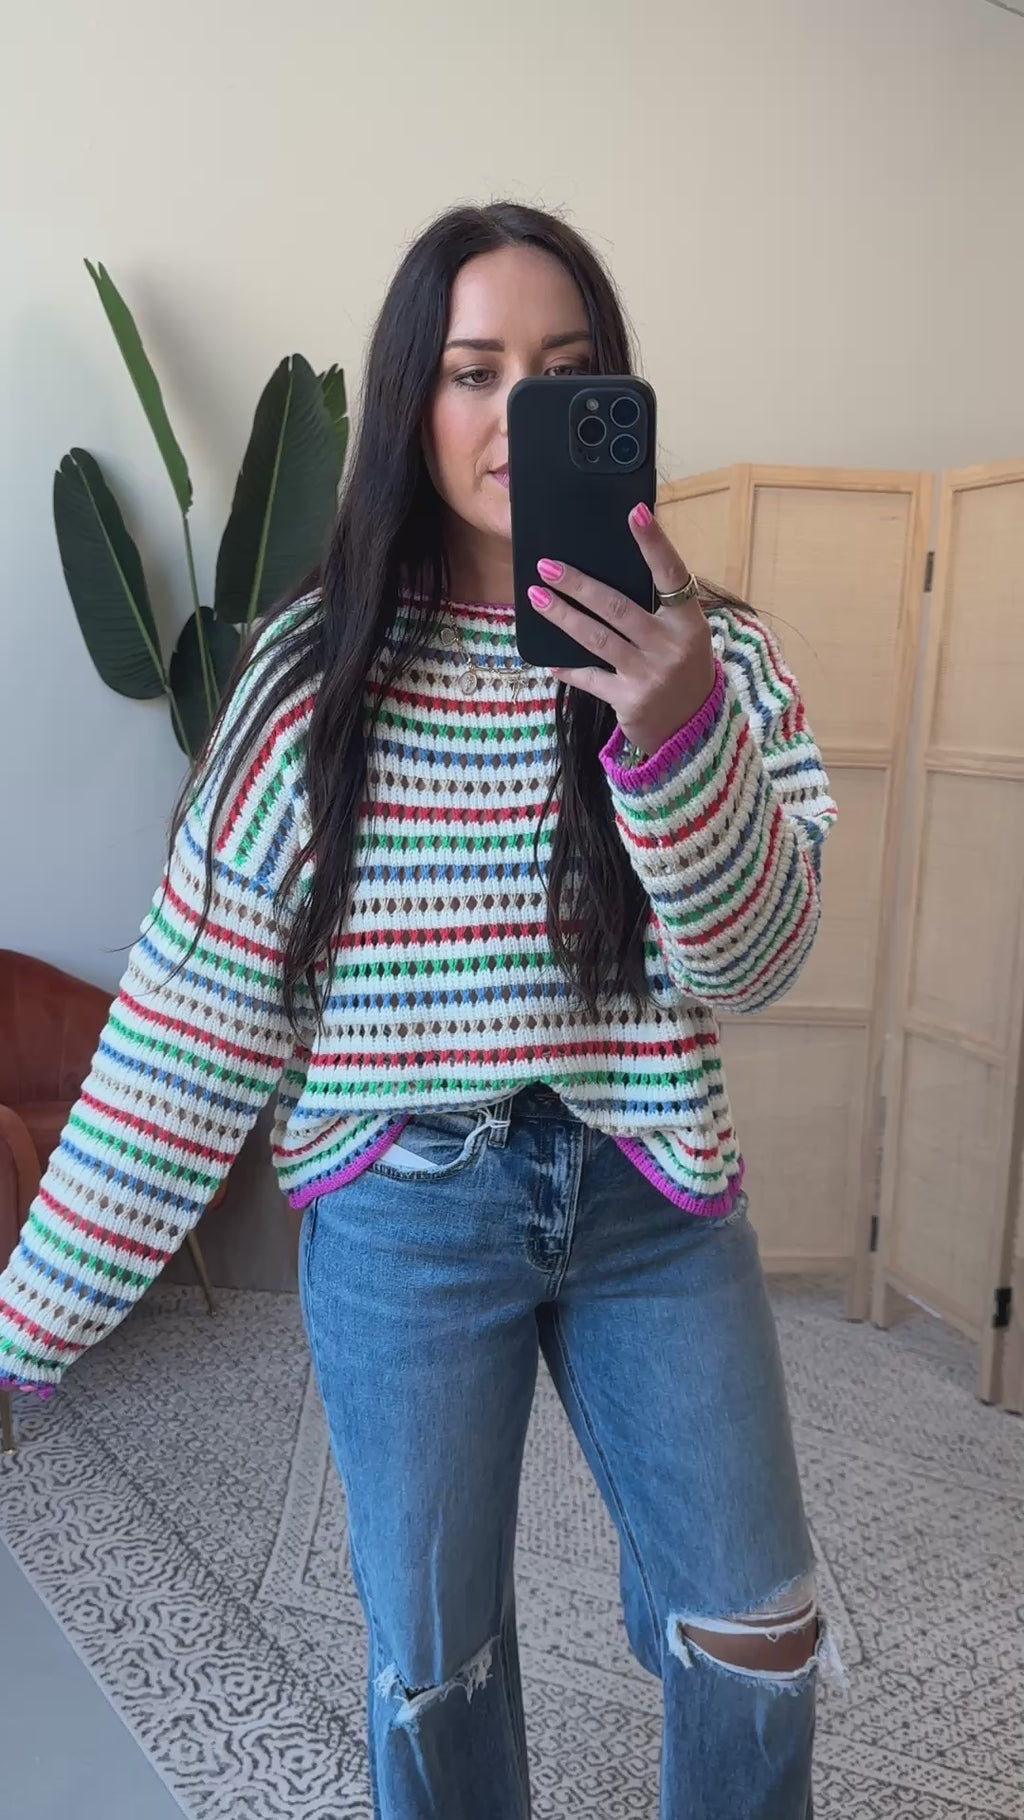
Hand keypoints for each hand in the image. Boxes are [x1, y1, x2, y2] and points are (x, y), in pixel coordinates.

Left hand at [528, 503, 716, 756]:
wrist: (693, 731)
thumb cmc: (682, 669)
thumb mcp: (683, 635)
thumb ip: (657, 608)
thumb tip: (607, 571)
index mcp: (689, 622)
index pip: (671, 574)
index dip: (654, 543)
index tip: (636, 512)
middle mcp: (671, 646)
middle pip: (617, 607)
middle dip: (578, 584)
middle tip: (547, 566)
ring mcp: (649, 675)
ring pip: (596, 638)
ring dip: (562, 616)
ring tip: (536, 596)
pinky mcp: (629, 700)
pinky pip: (590, 678)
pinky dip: (568, 668)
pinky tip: (549, 660)